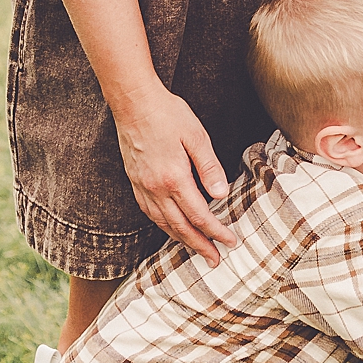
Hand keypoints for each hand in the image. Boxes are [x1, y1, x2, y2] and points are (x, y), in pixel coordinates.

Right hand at [112, 86, 238, 263]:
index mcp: (174, 178)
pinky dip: (162, 225)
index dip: (215, 232)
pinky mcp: (134, 181)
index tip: (229, 242)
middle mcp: (155, 188)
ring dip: (180, 240)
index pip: (199, 215)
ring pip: (163, 223)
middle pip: (180, 227)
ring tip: (195, 249)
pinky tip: (170, 227)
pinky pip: (149, 212)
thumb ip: (209, 167)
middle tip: (214, 260)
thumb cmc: (167, 114)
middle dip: (199, 245)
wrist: (133, 102)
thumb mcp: (197, 136)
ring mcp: (142, 186)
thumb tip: (221, 195)